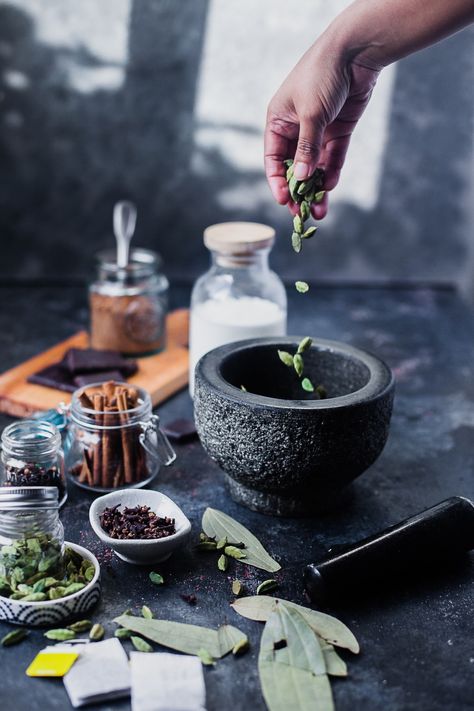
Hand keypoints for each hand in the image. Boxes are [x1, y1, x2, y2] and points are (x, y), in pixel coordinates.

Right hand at [264, 41, 378, 218]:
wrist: (355, 53)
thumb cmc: (322, 75)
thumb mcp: (310, 114)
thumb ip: (306, 148)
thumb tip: (301, 178)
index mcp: (278, 121)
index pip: (273, 159)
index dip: (277, 181)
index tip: (284, 200)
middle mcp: (296, 128)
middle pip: (294, 167)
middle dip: (298, 191)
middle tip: (301, 215)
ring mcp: (318, 130)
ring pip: (314, 167)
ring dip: (316, 188)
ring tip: (319, 211)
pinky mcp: (338, 130)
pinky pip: (332, 158)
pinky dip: (331, 172)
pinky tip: (331, 187)